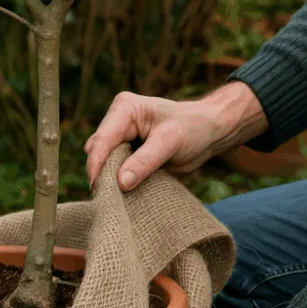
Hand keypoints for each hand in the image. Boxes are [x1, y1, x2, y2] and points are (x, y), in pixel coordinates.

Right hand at [85, 81, 266, 189]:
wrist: (209, 132)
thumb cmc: (193, 128)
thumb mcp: (170, 142)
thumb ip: (145, 161)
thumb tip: (120, 183)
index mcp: (125, 108)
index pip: (103, 138)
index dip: (97, 163)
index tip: (96, 187)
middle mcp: (117, 120)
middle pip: (98, 150)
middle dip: (100, 173)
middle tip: (105, 198)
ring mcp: (120, 136)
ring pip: (103, 161)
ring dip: (107, 179)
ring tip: (112, 199)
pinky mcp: (126, 151)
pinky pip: (113, 168)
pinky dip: (116, 180)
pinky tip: (121, 193)